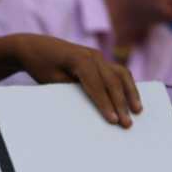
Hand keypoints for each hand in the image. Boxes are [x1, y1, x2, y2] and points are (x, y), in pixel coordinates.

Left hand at [11, 34, 140, 127]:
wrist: (34, 47)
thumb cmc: (40, 66)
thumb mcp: (52, 81)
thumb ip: (71, 89)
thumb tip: (90, 107)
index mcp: (79, 59)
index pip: (97, 85)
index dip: (106, 104)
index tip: (113, 121)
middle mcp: (92, 55)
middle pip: (112, 81)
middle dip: (121, 103)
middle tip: (127, 124)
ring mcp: (97, 56)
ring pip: (120, 74)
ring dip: (131, 92)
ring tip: (138, 110)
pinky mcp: (98, 60)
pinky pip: (116, 72)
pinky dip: (126, 85)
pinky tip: (131, 99)